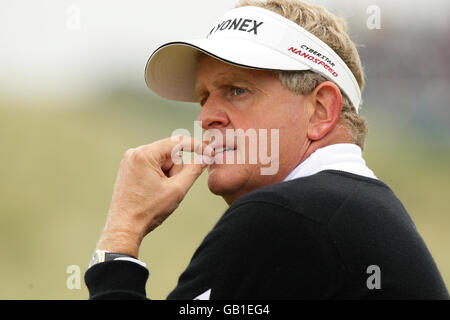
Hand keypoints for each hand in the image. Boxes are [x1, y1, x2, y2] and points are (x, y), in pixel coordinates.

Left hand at [96, 136, 211, 257]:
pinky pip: (153, 166)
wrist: (124, 228)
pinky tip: (153, 192)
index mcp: (144, 154)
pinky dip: (160, 177)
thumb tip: (205, 157)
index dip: (196, 146)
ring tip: (159, 193)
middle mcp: (135, 153)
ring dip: (168, 175)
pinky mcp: (129, 169)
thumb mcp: (177, 189)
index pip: (177, 142)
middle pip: (170, 154)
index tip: (210, 152)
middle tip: (170, 189)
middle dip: (176, 170)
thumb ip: (194, 170)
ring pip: (162, 161)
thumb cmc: (148, 211)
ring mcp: (130, 161)